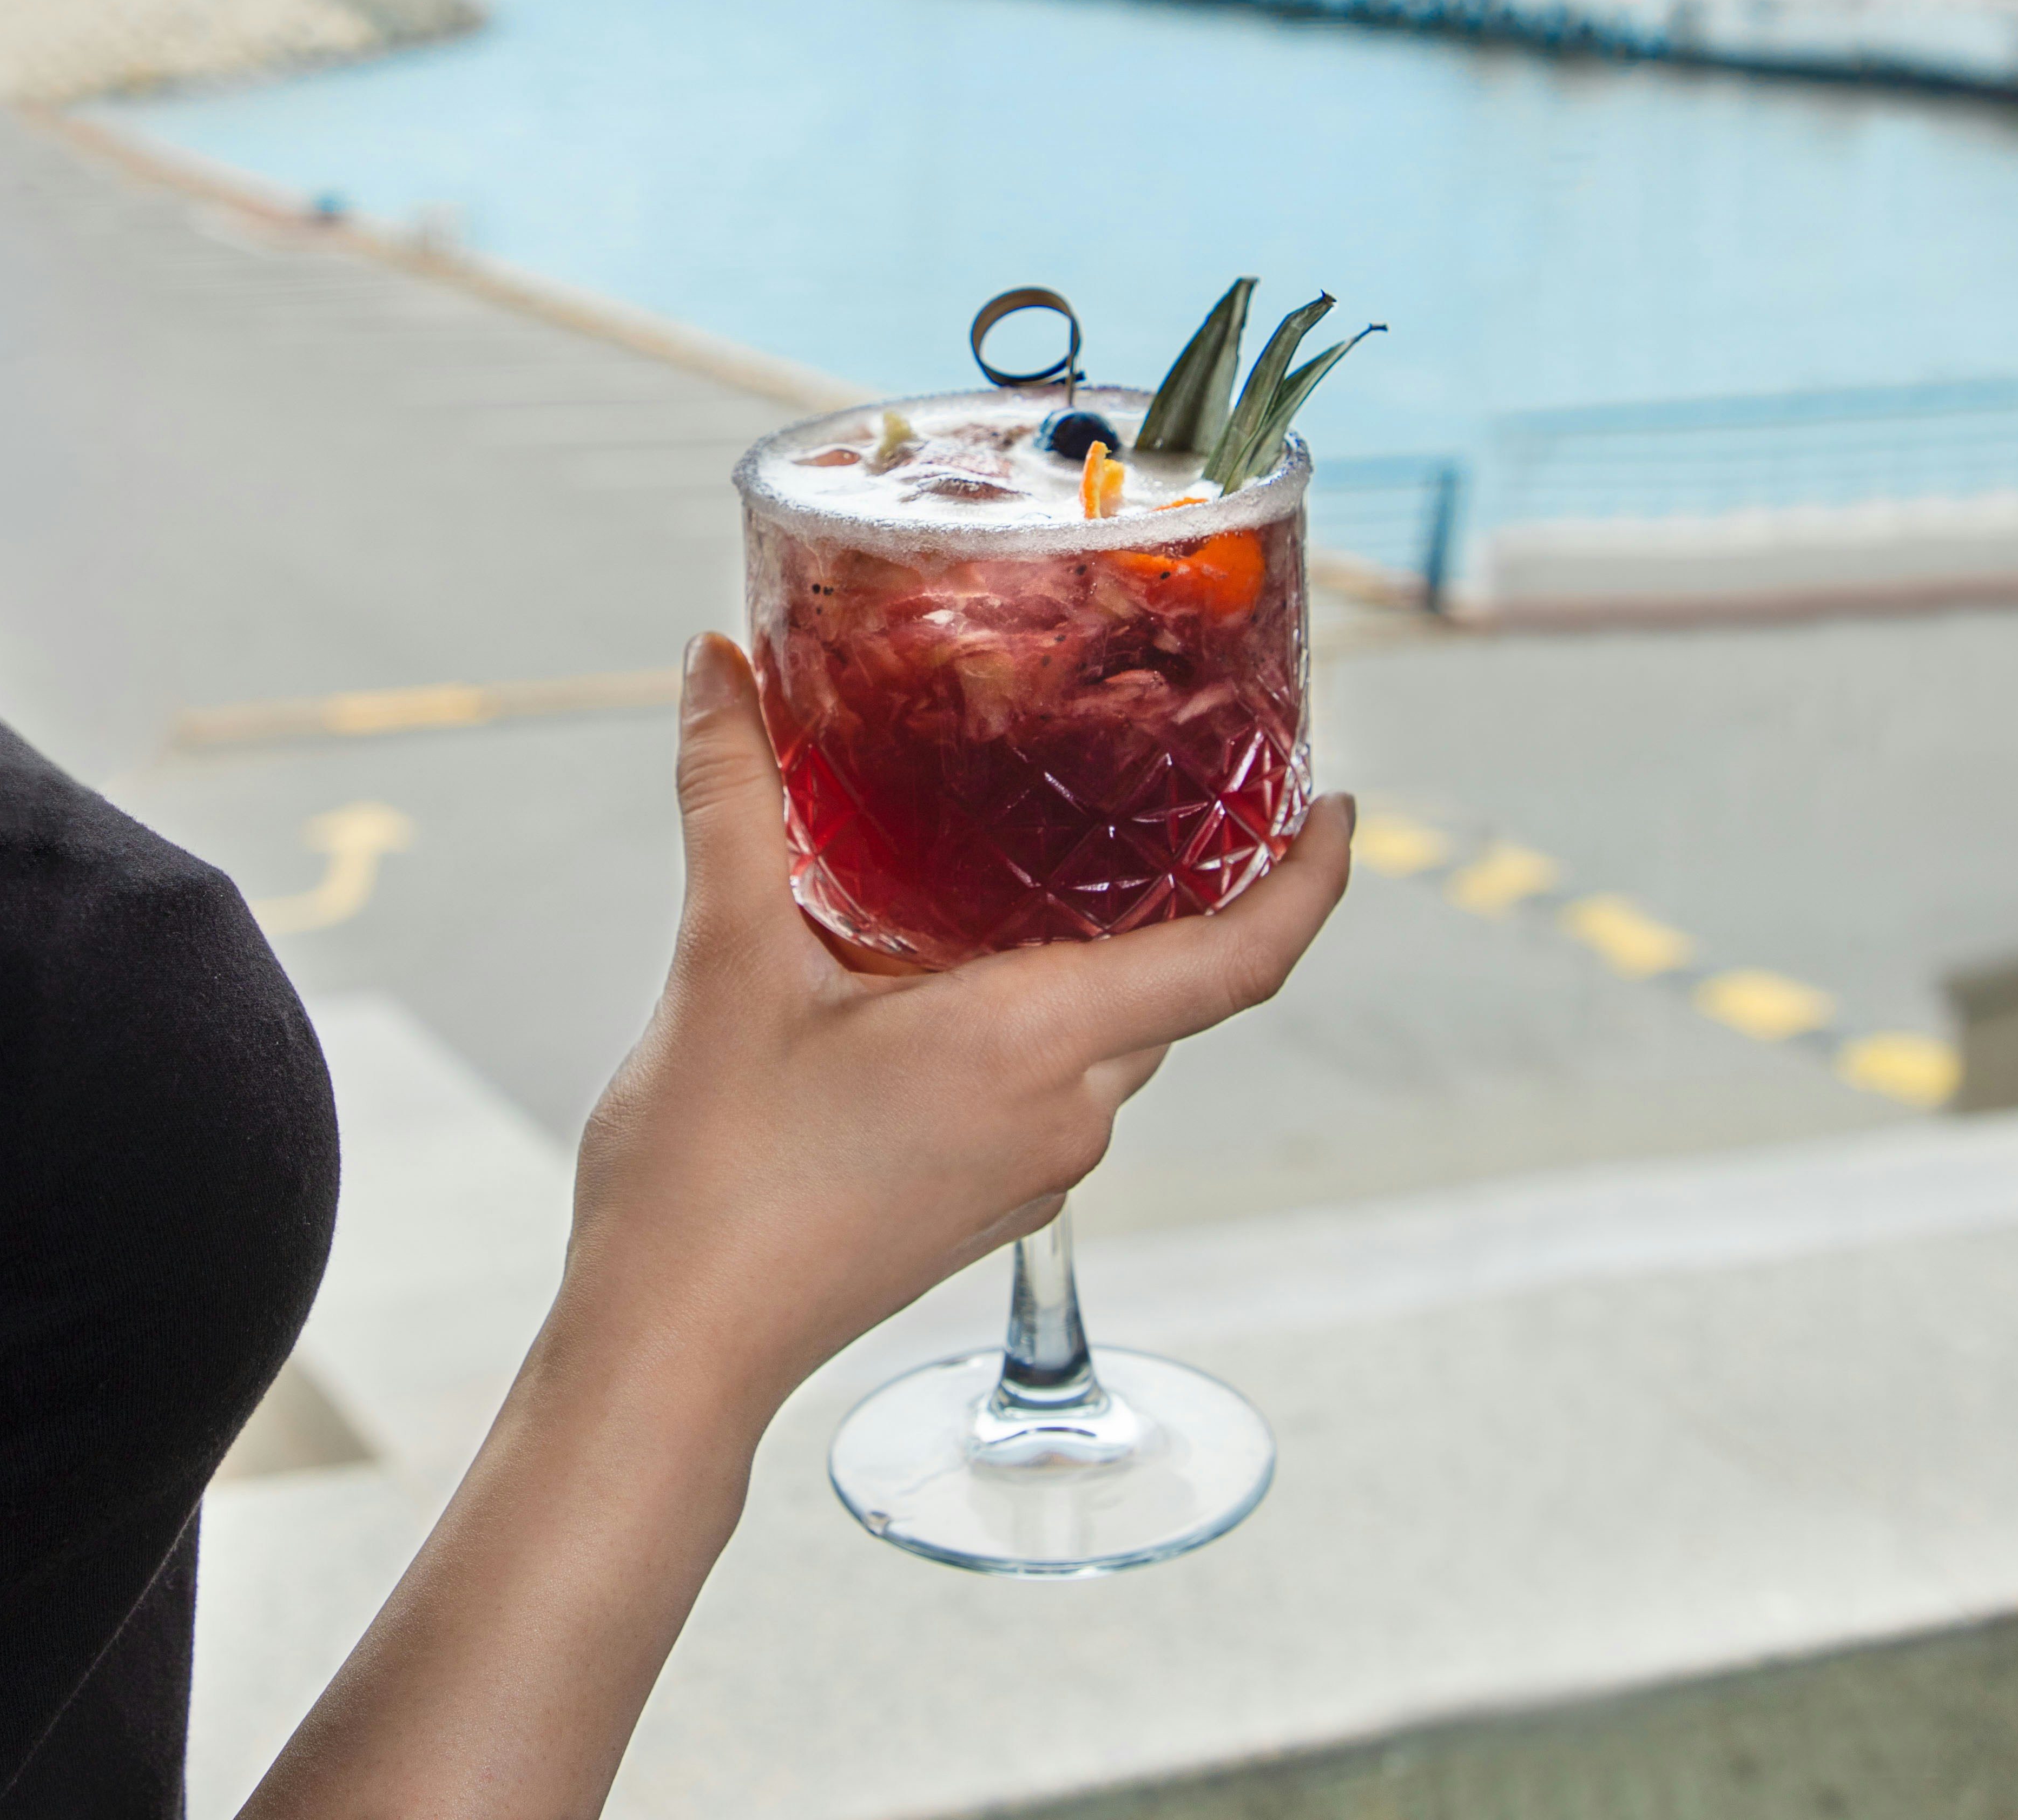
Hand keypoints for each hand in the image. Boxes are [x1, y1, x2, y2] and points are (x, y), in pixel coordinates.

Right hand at [242, 638, 1347, 1816]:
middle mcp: (1063, 1111)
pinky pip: (1059, 1081)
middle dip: (1194, 889)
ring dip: (1099, 950)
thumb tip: (714, 665)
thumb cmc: (707, 1178)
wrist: (673, 1352)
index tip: (1344, 807)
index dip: (1311, 881)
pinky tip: (959, 962)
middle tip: (1171, 781)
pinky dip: (1042, 1008)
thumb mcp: (722, 960)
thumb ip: (732, 797)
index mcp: (1032, 1044)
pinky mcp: (990, 1198)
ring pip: (1110, 1031)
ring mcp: (1033, 1166)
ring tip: (1046, 854)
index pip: (1239, 961)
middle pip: (1177, 983)